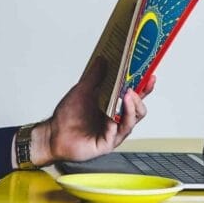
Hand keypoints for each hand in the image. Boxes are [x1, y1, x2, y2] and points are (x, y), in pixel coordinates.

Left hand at [27, 59, 154, 167]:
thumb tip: (103, 59)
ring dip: (132, 108)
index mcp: (113, 106)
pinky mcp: (107, 143)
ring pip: (132, 121)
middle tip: (135, 86)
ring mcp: (113, 132)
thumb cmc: (68, 116)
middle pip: (139, 109)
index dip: (144, 87)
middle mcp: (117, 119)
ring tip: (127, 96)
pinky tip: (113, 116)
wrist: (53, 134)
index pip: (134, 96)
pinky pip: (117, 133)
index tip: (150, 75)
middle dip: (140, 97)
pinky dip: (116, 123)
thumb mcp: (82, 90)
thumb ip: (94, 76)